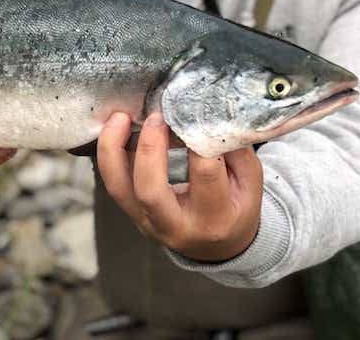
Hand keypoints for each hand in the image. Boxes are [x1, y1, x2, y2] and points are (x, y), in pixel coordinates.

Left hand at [97, 112, 262, 261]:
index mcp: (213, 218)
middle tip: (156, 118)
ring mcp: (146, 222)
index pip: (204, 174)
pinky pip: (112, 183)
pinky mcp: (130, 213)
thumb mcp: (249, 182)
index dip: (197, 138)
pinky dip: (109, 154)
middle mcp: (175, 226)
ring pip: (118, 187)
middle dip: (149, 148)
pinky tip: (114, 130)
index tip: (194, 113)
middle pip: (150, 190)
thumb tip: (209, 112)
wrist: (217, 247)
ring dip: (113, 148)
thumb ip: (232, 149)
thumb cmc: (235, 208)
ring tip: (119, 117)